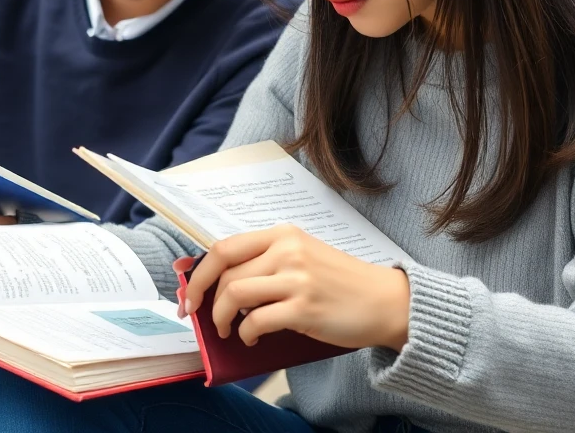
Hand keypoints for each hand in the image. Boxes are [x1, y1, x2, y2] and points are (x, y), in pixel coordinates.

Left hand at [180, 226, 409, 351]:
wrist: (387, 301)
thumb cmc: (340, 282)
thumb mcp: (301, 257)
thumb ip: (264, 262)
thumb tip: (214, 279)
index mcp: (282, 234)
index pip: (223, 247)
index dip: (197, 272)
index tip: (187, 291)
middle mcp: (287, 251)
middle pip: (223, 272)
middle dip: (202, 298)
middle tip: (198, 316)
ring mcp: (296, 279)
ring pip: (234, 295)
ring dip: (221, 318)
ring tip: (228, 330)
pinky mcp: (304, 309)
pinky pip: (256, 322)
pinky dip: (245, 334)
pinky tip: (251, 339)